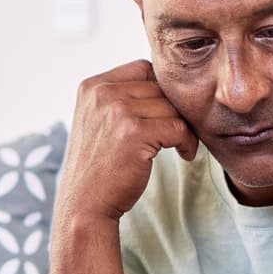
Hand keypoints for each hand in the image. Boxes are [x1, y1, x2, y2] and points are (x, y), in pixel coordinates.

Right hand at [58, 59, 199, 224]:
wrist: (84, 205)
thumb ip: (121, 98)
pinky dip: (188, 142)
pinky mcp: (135, 132)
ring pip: (172, 107)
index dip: (161, 91)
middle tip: (180, 132)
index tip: (165, 115)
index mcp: (92, 86)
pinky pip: (179, 127)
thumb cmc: (98, 167)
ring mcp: (118, 110)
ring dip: (184, 127)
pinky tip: (184, 155)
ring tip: (181, 146)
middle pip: (160, 86)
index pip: (143, 69)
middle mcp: (102, 93)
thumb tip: (167, 84)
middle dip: (175, 109)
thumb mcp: (98, 121)